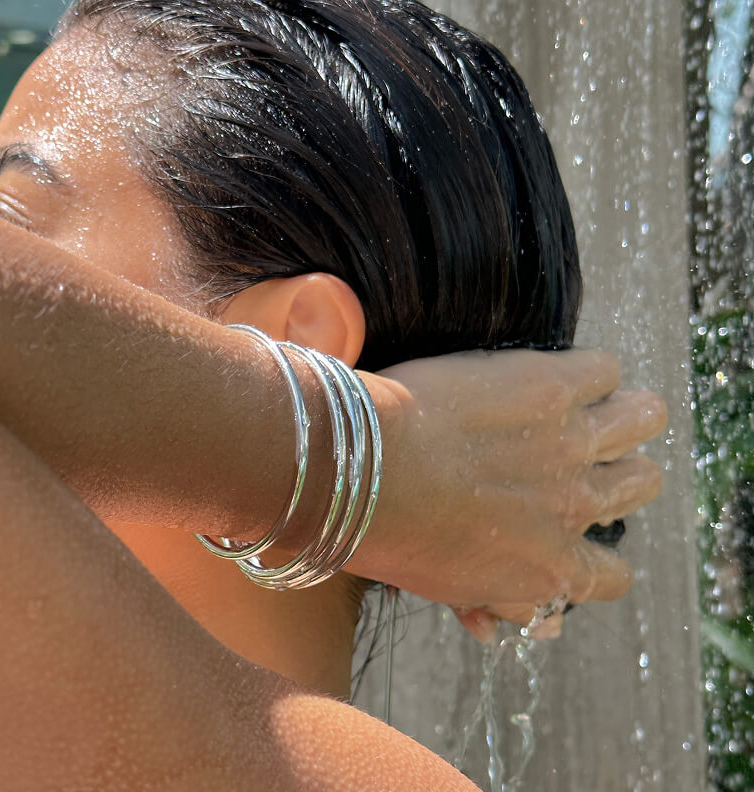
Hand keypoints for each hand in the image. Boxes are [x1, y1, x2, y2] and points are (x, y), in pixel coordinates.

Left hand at [352, 349, 666, 629]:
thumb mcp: (442, 585)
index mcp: (551, 567)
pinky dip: (588, 370)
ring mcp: (569, 443)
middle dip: (621, 469)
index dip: (599, 551)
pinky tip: (552, 373)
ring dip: (625, 411)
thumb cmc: (389, 533)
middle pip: (642, 481)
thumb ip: (486, 598)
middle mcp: (575, 505)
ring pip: (645, 417)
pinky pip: (605, 370)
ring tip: (593, 403)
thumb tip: (494, 628)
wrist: (363, 474)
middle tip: (584, 454)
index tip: (573, 527)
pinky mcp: (552, 388)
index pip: (612, 575)